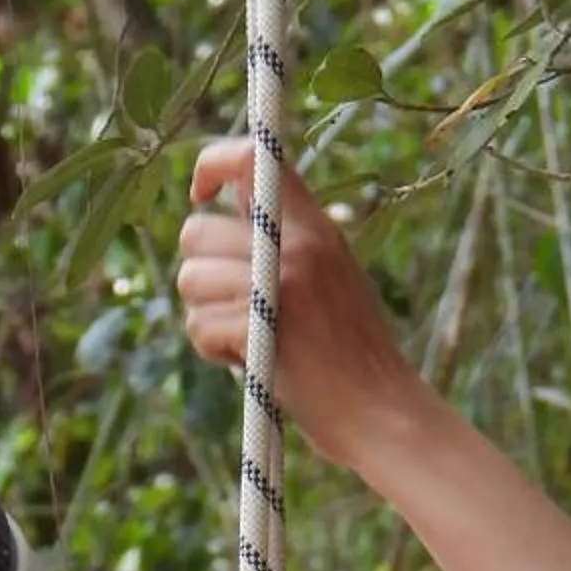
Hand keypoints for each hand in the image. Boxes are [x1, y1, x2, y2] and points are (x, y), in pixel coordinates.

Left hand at [175, 136, 425, 472]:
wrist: (380, 412)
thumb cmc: (350, 354)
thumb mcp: (330, 275)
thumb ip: (282, 242)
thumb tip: (216, 212)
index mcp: (314, 224)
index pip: (251, 158)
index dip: (211, 164)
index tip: (200, 196)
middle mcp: (298, 243)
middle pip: (196, 232)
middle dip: (200, 276)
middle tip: (233, 308)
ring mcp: (280, 285)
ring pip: (190, 280)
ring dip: (204, 317)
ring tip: (245, 340)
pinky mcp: (262, 329)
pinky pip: (200, 325)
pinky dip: (213, 350)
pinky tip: (247, 363)